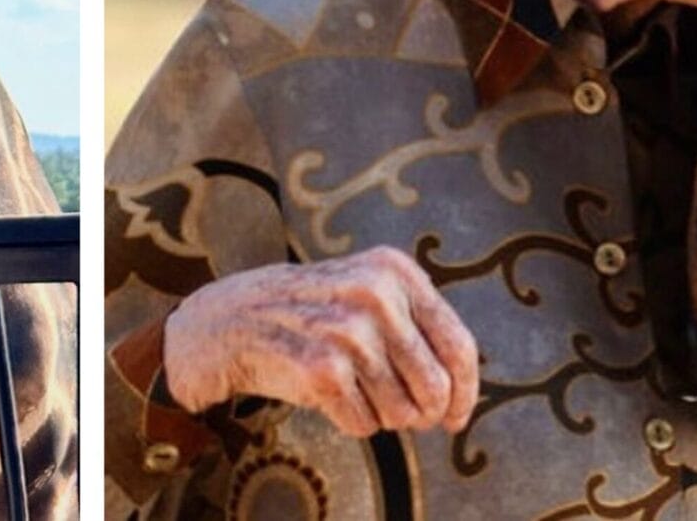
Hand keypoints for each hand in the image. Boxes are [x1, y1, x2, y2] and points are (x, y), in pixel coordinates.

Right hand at [161, 246, 479, 437]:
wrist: (230, 320)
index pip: (459, 346)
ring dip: (380, 415)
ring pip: (402, 413)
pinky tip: (328, 394)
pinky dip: (351, 421)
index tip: (457, 416)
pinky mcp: (323, 368)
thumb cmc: (309, 314)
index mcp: (396, 270)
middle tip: (396, 407)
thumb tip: (460, 397)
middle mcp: (376, 293)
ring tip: (350, 387)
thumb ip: (416, 329)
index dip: (465, 392)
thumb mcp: (366, 294)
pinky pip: (365, 425)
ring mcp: (348, 330)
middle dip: (420, 411)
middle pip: (436, 387)